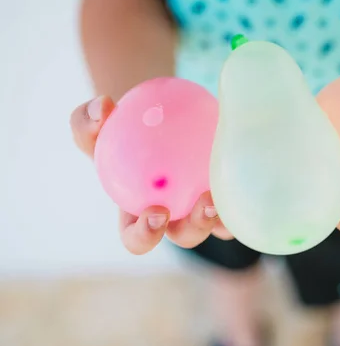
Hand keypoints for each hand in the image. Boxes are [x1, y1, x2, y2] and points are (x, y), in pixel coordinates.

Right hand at [70, 96, 231, 254]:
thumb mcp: (98, 125)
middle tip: (203, 203)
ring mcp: (204, 206)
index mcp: (140, 215)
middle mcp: (175, 217)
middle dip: (195, 228)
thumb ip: (87, 121)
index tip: (157, 212)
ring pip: (218, 223)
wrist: (156, 115)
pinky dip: (243, 188)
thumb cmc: (122, 128)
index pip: (138, 239)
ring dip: (225, 214)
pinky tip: (246, 164)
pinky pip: (238, 196)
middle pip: (186, 236)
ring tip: (228, 189)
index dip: (146, 236)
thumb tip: (102, 106)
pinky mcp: (228, 189)